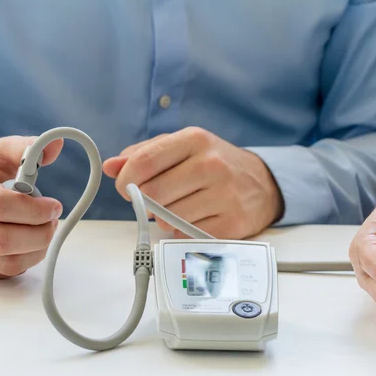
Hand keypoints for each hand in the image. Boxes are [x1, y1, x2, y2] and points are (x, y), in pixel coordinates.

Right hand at [0, 136, 63, 278]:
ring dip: (37, 247)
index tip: (54, 205)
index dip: (34, 209)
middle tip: (52, 219)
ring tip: (44, 228)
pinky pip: (5, 270)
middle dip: (40, 232)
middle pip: (2, 239)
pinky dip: (28, 258)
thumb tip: (55, 145)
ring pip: (6, 260)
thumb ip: (24, 149)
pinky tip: (32, 240)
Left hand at [103, 127, 283, 238]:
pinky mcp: (232, 224)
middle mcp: (212, 165)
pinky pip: (187, 235)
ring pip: (168, 218)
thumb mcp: (184, 148)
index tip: (126, 188)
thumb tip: (111, 166)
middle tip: (153, 200)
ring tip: (179, 207)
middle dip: (145, 202)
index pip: (144, 162)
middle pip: (153, 194)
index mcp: (196, 140)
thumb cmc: (216, 164)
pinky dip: (183, 232)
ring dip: (165, 218)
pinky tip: (195, 219)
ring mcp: (225, 196)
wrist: (263, 183)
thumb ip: (145, 154)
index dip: (126, 180)